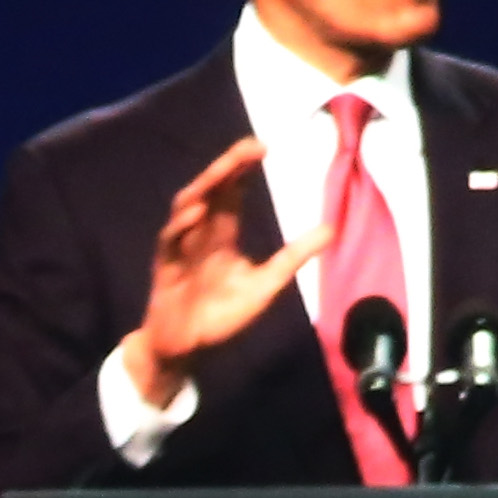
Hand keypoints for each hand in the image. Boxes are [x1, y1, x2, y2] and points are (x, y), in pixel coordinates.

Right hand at [122, 136, 334, 411]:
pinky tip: (198, 211)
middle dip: (228, 167)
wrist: (186, 350)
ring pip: (187, 207)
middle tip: (251, 146)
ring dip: (205, 186)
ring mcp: (181, 249)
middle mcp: (200, 234)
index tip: (263, 147)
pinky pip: (170, 241)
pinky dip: (182, 225)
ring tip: (227, 168)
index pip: (232, 192)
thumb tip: (332, 229)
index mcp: (222, 234)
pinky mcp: (165, 269)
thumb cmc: (222, 316)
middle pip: (211, 191)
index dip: (243, 169)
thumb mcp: (266, 284)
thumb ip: (294, 256)